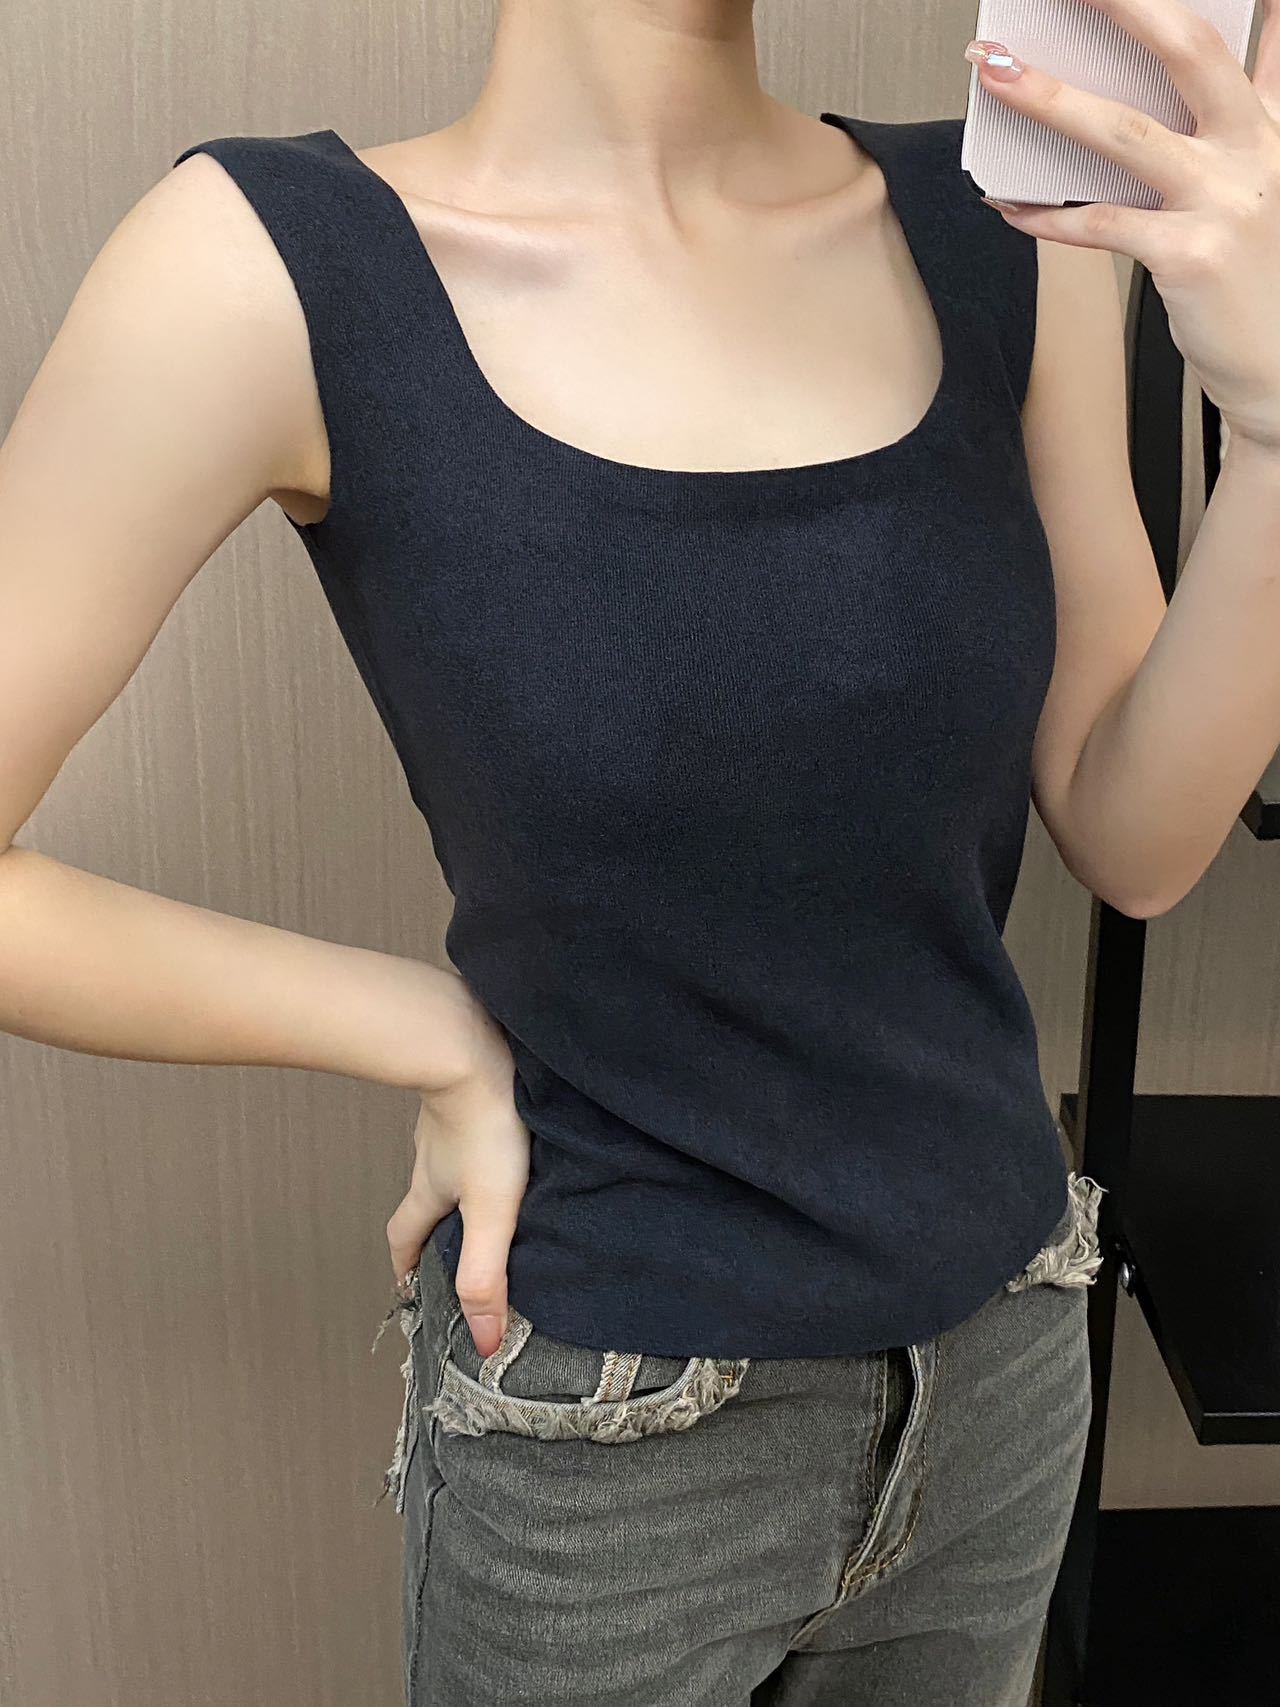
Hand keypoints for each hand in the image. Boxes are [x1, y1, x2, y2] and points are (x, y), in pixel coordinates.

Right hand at [385, 992, 530, 1357]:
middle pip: (423, 1198)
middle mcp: (430, 1155)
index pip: (404, 1238)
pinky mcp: (469, 1085)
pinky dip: (476, 1135)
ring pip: (445, 1158)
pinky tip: (505, 1130)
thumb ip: (486, 1273)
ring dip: (458, 1177)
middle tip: (454, 1239)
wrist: (473, 1043)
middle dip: (433, 1223)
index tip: (408, 1284)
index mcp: (429, 1190)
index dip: (404, 1264)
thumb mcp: (491, 1210)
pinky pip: (466, 1118)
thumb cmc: (484, 1124)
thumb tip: (485, 1342)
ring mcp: (445, 1118)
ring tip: (488, 1188)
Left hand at [965, 0, 1279, 453]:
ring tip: (997, 71)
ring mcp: (1226, 199)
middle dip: (1121, 5)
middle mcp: (1258, 147)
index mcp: (1274, 121)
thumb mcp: (1263, 180)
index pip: (1263, 34)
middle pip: (1187, 50)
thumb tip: (1162, 78)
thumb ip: (1241, 117)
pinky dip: (1045, 215)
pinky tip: (1009, 205)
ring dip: (1050, 98)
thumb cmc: (1257, 276)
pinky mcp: (1189, 254)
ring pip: (1124, 132)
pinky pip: (1099, 225)